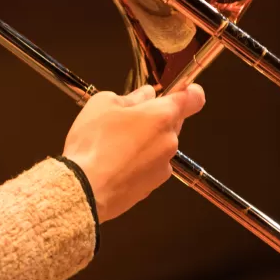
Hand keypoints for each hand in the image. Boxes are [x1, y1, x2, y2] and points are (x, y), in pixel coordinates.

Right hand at [61, 83, 205, 221]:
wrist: (86, 189)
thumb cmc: (94, 142)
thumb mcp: (102, 104)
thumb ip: (129, 97)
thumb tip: (144, 96)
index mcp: (161, 116)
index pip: (193, 99)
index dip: (189, 92)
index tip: (180, 91)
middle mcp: (170, 141)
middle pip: (171, 122)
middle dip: (152, 117)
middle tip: (124, 118)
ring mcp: (163, 166)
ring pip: (159, 145)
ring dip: (144, 141)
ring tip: (112, 145)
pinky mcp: (152, 187)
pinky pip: (149, 166)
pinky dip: (137, 162)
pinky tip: (113, 163)